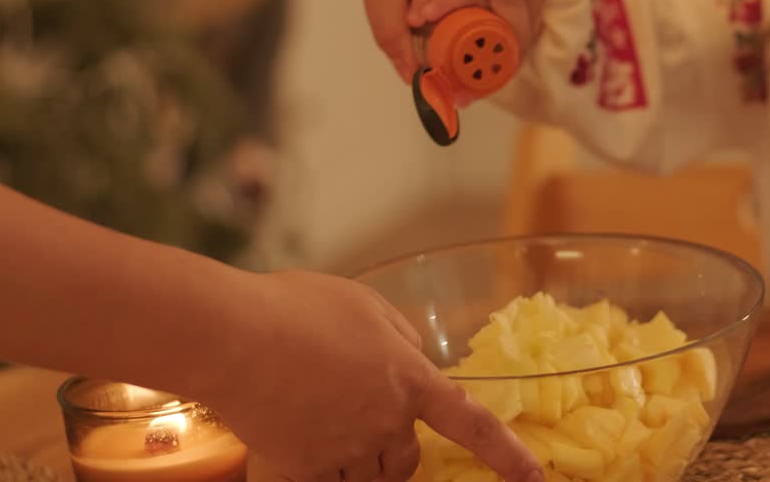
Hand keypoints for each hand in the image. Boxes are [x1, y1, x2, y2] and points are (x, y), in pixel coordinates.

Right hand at [201, 270, 541, 481]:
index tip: (534, 478)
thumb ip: (401, 339)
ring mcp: (344, 450)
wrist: (235, 336)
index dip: (506, 453)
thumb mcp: (366, 306)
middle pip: (406, 460)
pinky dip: (315, 466)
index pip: (471, 422)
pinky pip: (325, 480)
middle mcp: (385, 421)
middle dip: (393, 448)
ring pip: (365, 476)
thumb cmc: (298, 307)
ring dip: (354, 459)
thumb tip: (414, 360)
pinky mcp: (304, 468)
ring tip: (318, 417)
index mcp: (409, 377)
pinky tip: (293, 435)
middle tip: (358, 416)